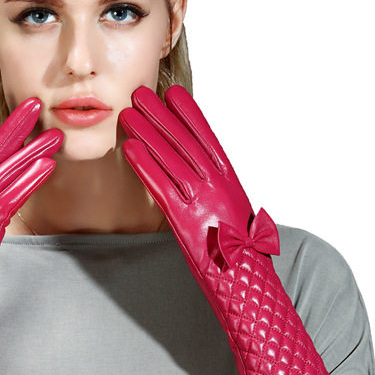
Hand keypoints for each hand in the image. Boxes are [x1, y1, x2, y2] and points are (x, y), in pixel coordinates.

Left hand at [118, 84, 278, 316]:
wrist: (245, 281)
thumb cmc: (240, 253)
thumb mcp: (232, 213)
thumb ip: (215, 192)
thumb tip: (199, 177)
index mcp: (230, 181)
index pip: (207, 138)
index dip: (189, 114)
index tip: (174, 94)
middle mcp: (217, 185)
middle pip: (185, 142)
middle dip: (161, 116)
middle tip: (141, 94)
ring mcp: (201, 200)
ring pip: (170, 158)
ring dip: (147, 133)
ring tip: (129, 112)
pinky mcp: (185, 220)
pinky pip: (161, 186)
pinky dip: (145, 165)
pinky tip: (130, 148)